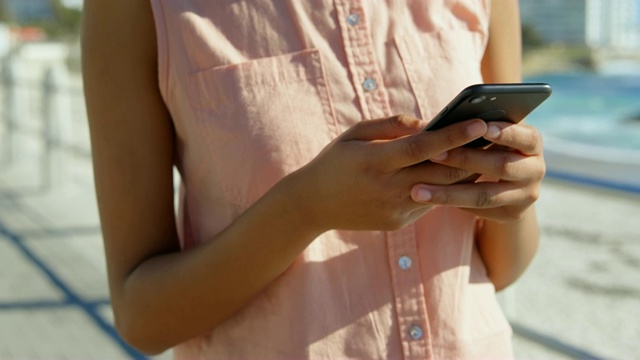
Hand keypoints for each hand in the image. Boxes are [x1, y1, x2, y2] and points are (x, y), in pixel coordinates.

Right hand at [290, 115, 488, 231]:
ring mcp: (395, 209)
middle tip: (497, 137)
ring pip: (442, 191)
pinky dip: (447, 188)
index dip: (454, 136)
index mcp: (375, 161)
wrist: (313, 205)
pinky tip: (461, 174)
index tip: (480, 122)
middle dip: (472, 155)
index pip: (423, 148)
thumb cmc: (335, 162)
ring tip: (486, 154)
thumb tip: (427, 123)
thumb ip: (390, 125)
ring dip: (466, 173)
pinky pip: (430, 203)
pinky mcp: (398, 222)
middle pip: (441, 173)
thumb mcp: (354, 134)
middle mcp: (387, 188)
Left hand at [410, 121, 545, 221]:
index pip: (526, 136)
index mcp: (533, 143)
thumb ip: (481, 126)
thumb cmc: (490, 145)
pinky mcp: (513, 214)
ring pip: (485, 196)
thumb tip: (452, 118)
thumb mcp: (492, 132)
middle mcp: (536, 169)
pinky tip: (428, 199)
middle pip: (501, 166)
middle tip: (433, 154)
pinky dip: (453, 203)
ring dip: (449, 193)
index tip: (483, 126)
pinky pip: (479, 210)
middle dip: (465, 159)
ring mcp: (526, 195)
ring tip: (417, 190)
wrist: (507, 182)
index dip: (506, 133)